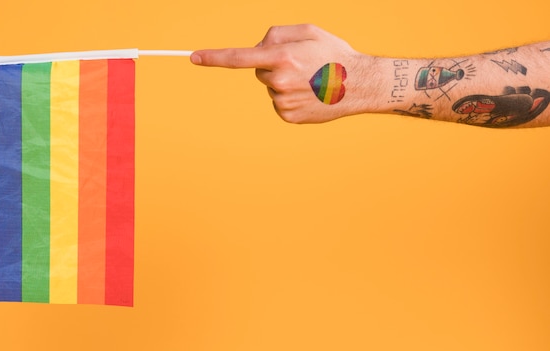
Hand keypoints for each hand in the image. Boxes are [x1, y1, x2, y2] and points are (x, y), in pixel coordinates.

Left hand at [190, 24, 365, 122]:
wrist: (361, 84)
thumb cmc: (334, 54)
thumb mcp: (308, 31)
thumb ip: (276, 34)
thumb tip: (257, 48)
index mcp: (281, 56)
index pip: (239, 58)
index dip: (214, 57)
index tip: (194, 57)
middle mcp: (279, 80)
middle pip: (259, 71)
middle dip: (273, 66)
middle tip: (301, 66)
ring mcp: (283, 101)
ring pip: (270, 88)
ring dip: (283, 83)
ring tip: (310, 81)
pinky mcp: (288, 116)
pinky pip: (278, 103)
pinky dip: (289, 98)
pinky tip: (309, 94)